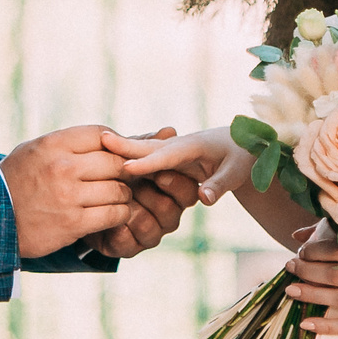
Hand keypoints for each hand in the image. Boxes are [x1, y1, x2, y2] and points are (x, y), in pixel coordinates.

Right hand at [1, 124, 141, 258]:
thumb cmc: (15, 182)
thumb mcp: (33, 150)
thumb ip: (66, 143)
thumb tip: (106, 138)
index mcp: (52, 144)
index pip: (100, 133)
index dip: (114, 144)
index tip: (115, 154)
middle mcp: (62, 167)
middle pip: (115, 162)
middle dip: (123, 171)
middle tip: (121, 179)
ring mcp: (68, 196)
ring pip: (119, 190)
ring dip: (123, 195)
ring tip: (116, 198)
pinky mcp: (73, 224)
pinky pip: (113, 214)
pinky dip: (119, 215)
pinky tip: (112, 215)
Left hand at [87, 131, 200, 257]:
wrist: (81, 199)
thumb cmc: (114, 172)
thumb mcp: (128, 156)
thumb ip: (147, 147)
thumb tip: (171, 130)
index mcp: (173, 192)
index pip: (188, 190)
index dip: (174, 180)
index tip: (157, 170)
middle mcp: (167, 215)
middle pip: (171, 211)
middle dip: (151, 196)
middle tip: (135, 182)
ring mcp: (150, 234)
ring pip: (152, 228)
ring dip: (133, 211)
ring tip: (117, 198)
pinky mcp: (131, 248)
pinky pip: (130, 243)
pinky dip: (118, 230)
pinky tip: (107, 218)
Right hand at [109, 126, 252, 205]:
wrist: (242, 143)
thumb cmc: (243, 157)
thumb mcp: (237, 172)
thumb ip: (221, 185)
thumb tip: (205, 198)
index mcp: (195, 147)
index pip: (167, 157)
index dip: (147, 163)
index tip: (126, 168)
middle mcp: (178, 145)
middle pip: (148, 147)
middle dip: (125, 145)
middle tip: (100, 140)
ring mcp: (170, 149)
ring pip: (142, 149)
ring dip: (120, 148)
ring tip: (95, 146)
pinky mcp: (166, 155)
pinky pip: (144, 155)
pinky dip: (126, 154)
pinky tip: (106, 159)